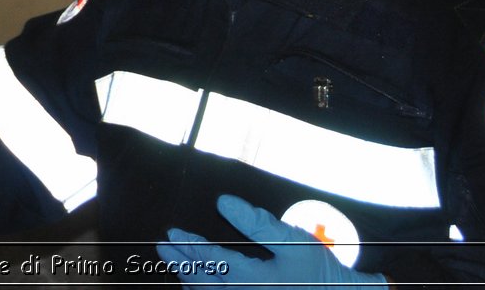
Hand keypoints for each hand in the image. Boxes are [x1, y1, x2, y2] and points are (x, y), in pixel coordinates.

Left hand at [156, 195, 387, 287]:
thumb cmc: (322, 272)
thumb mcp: (293, 241)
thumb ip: (257, 222)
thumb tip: (224, 203)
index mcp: (252, 279)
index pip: (209, 261)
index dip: (188, 246)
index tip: (172, 234)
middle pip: (203, 280)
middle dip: (181, 262)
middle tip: (162, 248)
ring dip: (189, 278)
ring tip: (174, 264)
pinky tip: (198, 285)